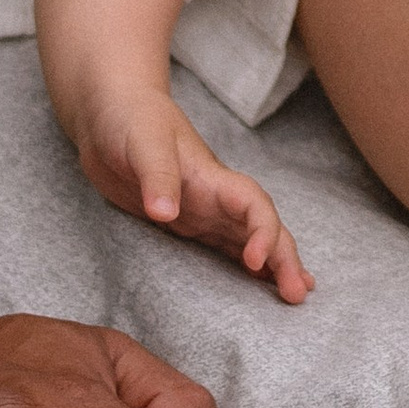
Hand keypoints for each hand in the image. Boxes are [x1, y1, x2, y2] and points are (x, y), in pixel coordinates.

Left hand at [63, 82, 311, 304]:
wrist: (110, 113)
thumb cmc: (130, 118)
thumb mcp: (143, 143)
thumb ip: (157, 175)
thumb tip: (165, 214)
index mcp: (212, 178)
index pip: (254, 205)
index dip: (263, 232)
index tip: (255, 261)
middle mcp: (215, 198)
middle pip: (262, 227)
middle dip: (284, 258)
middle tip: (298, 294)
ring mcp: (202, 211)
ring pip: (248, 240)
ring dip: (273, 265)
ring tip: (295, 294)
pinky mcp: (185, 223)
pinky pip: (223, 247)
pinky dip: (244, 265)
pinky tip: (257, 281)